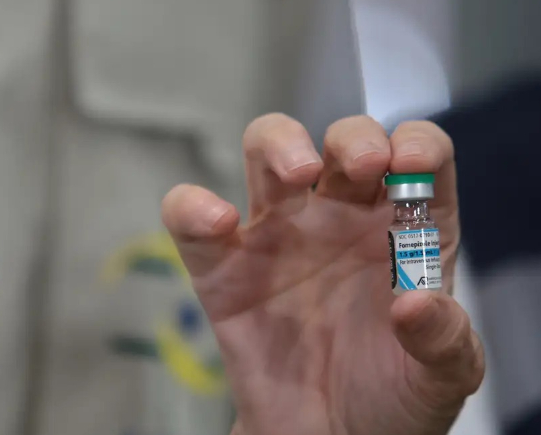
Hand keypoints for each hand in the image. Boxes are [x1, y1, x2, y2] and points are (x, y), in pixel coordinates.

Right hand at [162, 114, 483, 434]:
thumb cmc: (391, 400)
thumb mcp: (442, 377)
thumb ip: (444, 339)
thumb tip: (415, 302)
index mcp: (402, 229)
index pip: (415, 155)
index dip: (415, 143)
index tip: (410, 164)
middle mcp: (341, 218)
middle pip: (342, 141)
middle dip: (351, 137)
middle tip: (361, 166)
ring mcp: (279, 236)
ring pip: (268, 152)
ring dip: (278, 143)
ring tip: (296, 172)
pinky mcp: (223, 267)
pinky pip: (193, 219)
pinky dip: (192, 207)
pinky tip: (216, 223)